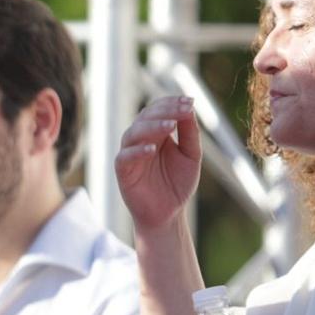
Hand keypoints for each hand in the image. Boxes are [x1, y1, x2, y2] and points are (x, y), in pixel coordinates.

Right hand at [116, 95, 201, 232]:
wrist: (169, 213)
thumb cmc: (178, 183)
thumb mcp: (191, 155)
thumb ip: (189, 134)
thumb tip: (190, 109)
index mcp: (156, 133)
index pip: (159, 110)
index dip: (172, 103)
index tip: (190, 101)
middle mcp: (141, 139)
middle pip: (146, 117)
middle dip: (165, 111)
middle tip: (183, 110)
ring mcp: (130, 154)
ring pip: (133, 133)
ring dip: (152, 127)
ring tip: (170, 126)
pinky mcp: (123, 171)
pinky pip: (125, 157)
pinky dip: (137, 151)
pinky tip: (152, 149)